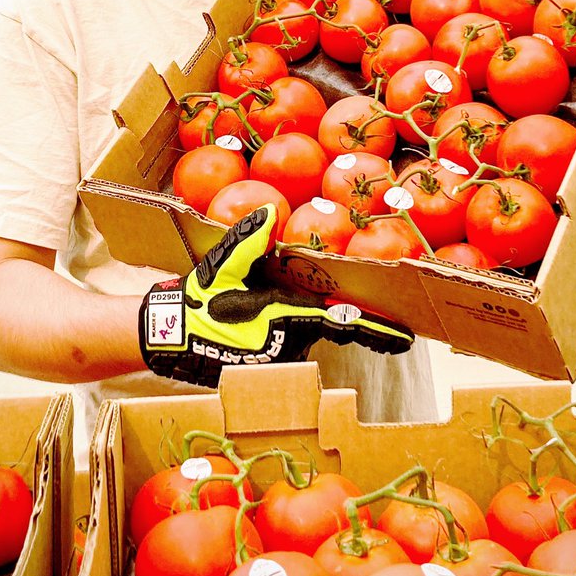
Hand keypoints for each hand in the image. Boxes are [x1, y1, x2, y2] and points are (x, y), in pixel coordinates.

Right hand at [139, 204, 413, 386]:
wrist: (169, 339)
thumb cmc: (197, 300)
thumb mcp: (222, 265)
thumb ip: (248, 240)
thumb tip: (268, 210)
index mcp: (287, 315)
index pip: (342, 323)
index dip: (376, 330)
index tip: (407, 338)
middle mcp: (291, 341)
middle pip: (325, 325)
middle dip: (328, 317)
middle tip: (327, 311)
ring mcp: (280, 357)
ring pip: (305, 332)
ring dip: (293, 321)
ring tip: (255, 310)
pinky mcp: (268, 365)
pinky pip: (287, 342)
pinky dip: (278, 331)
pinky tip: (248, 322)